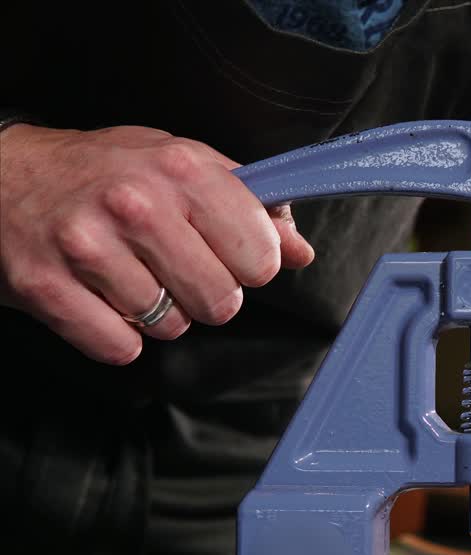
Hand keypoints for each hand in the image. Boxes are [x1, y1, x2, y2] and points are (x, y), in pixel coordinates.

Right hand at [0, 123, 313, 363]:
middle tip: (178, 272)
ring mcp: (87, 247)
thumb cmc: (101, 170)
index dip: (253, 266)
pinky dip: (116, 336)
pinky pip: (119, 347)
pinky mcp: (46, 288)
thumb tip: (300, 252)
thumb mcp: (181, 165)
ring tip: (131, 277)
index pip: (261, 256)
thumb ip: (249, 205)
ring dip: (159, 314)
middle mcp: (136, 205)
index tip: (231, 256)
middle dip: (208, 296)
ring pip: (171, 327)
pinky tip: (101, 299)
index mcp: (181, 170)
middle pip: (221, 301)